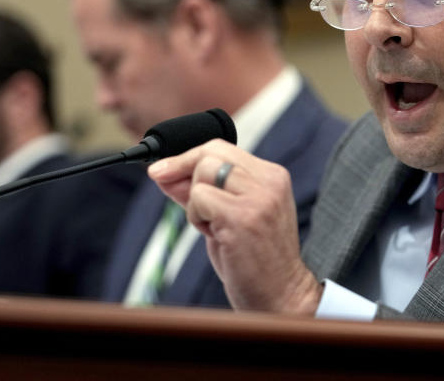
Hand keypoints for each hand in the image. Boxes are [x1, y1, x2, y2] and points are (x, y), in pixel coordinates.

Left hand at [149, 139, 321, 313]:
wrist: (282, 296)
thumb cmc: (255, 260)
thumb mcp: (229, 216)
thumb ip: (201, 191)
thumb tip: (162, 171)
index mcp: (271, 176)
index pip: (221, 147)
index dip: (187, 157)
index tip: (162, 170)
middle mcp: (269, 181)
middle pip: (209, 153)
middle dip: (184, 174)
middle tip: (190, 206)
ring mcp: (258, 198)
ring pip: (203, 173)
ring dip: (195, 202)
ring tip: (213, 227)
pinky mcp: (243, 217)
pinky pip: (200, 198)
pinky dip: (196, 217)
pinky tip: (214, 235)